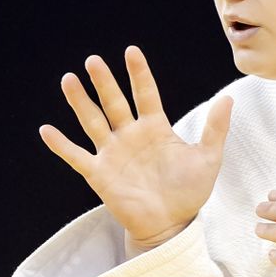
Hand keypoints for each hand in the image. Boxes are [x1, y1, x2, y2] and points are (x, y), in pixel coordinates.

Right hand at [40, 46, 231, 251]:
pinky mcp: (99, 174)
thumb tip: (229, 97)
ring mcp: (112, 153)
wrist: (171, 225)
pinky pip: (77, 156)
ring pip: (92, 121)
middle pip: (114, 102)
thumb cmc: (189, 192)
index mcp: (155, 128)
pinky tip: (46, 130)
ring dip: (80, 102)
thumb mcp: (208, 158)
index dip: (138, 73)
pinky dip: (61, 145)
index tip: (131, 51)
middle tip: (94, 60)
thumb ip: (215, 128)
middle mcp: (130, 135)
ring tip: (69, 80)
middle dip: (104, 82)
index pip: (145, 93)